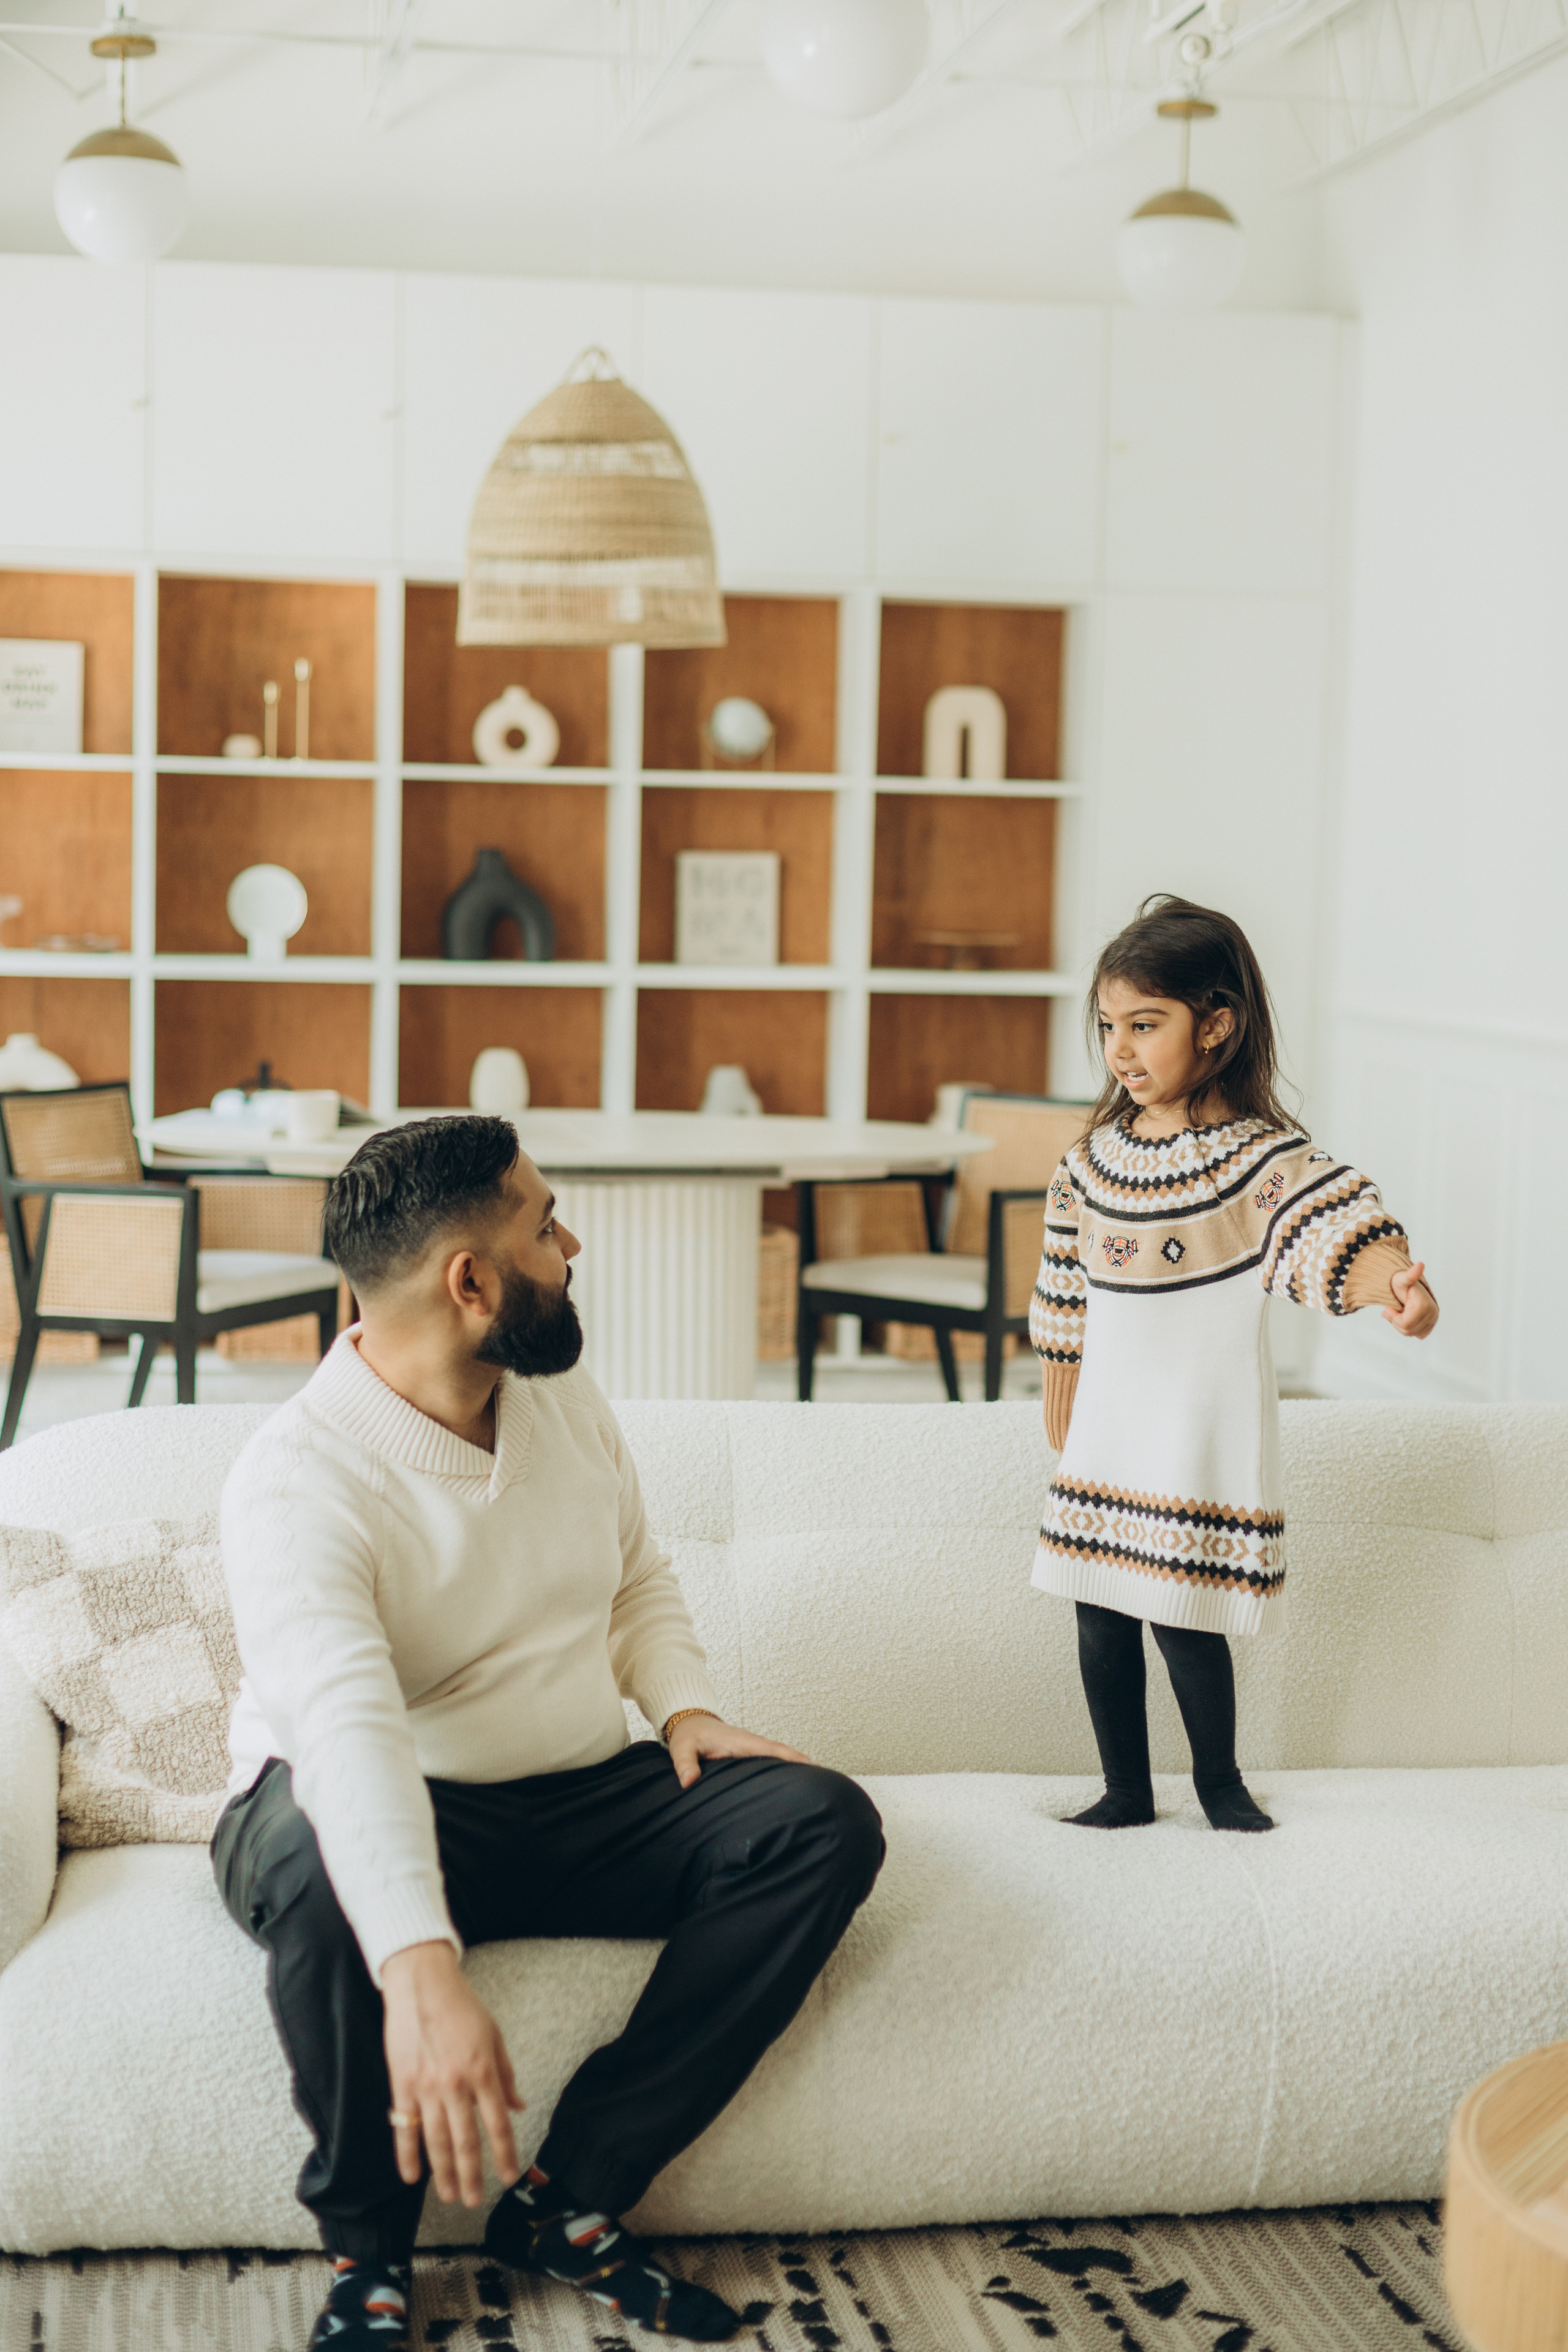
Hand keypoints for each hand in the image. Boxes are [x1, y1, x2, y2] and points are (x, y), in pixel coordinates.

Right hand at [382, 1940, 524, 2204]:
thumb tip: (518, 2106)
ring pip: (436, 2141)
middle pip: (465, 2141)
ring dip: (443, 2173)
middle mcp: (456, 2084)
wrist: (421, 1983)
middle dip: (472, 2175)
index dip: (505, 2153)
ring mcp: (426, 2087)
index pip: (497, 2123)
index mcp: (482, 2071)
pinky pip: (404, 2128)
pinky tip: (411, 2177)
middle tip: (474, 2201)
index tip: (510, 2176)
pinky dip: (407, 2155)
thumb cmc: (461, 2006)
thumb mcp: (493, 2035)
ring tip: (449, 2196)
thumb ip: (505, 2075)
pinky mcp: (402, 2085)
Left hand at [666, 1712, 808, 1791]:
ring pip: (780, 1756)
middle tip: (826, 1781)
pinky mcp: (750, 1752)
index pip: (771, 1749)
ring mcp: (752, 1747)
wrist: (688, 1721)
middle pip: (783, 1753)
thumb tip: (689, 1781)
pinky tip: (796, 1780)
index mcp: (740, 1741)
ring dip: (798, 1766)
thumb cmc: (688, 1735)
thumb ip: (685, 1764)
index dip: (792, 1758)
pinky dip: (787, 1766)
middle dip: (804, 1764)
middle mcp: (751, 1742)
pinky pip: (773, 1759)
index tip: (812, 1767)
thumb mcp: (682, 1748)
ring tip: (819, 1784)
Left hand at [1384, 1259, 1438, 1338]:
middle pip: (1408, 1331)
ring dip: (1401, 1324)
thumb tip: (1420, 1265)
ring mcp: (1434, 1320)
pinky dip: (1409, 1328)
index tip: (1389, 1307)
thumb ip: (1410, 1275)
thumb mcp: (1401, 1279)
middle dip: (1396, 1321)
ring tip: (1400, 1311)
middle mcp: (1434, 1313)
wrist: (1406, 1286)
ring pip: (1411, 1334)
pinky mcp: (1432, 1325)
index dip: (1393, 1317)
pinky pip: (1417, 1334)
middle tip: (1393, 1309)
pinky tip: (1406, 1316)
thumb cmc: (1400, 1282)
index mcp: (1426, 1305)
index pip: (1405, 1324)